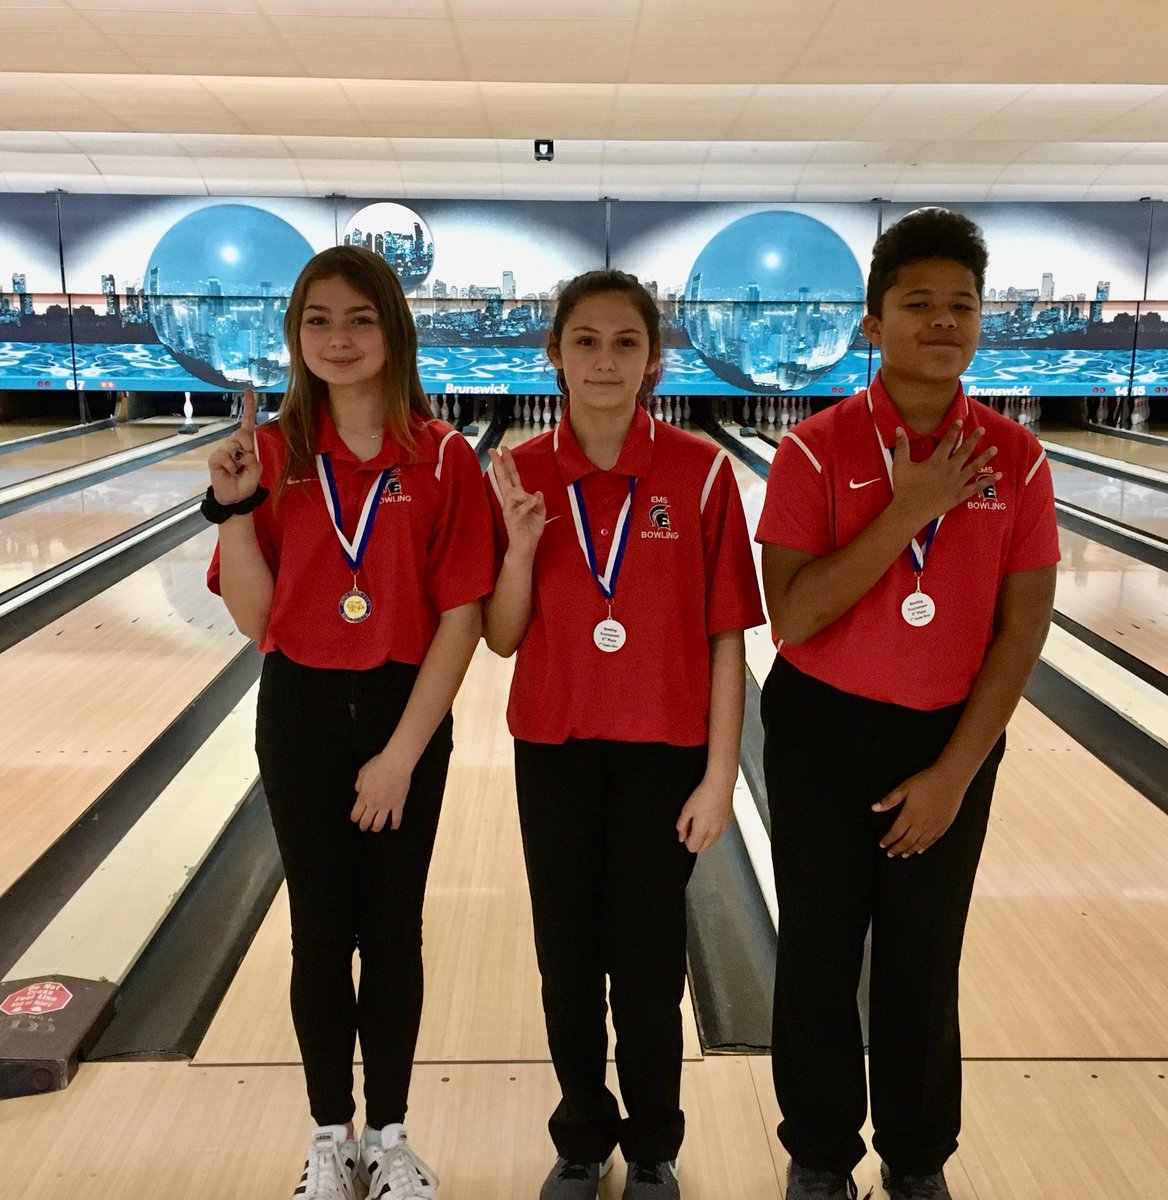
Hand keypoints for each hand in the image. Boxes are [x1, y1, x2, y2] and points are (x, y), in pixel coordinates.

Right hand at [207, 389, 261, 504]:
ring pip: (233, 445)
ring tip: (237, 470)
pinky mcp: (214, 458)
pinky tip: (230, 471)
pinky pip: (224, 456)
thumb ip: (252, 459)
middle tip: (246, 461)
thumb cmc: (246, 481)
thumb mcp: (256, 470)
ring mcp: (223, 450)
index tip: (248, 390)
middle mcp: (233, 443)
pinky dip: (231, 466)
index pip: (247, 422)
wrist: (236, 496)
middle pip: (241, 433)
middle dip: (247, 446)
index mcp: (246, 443)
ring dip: (239, 460)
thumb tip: (242, 452)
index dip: (248, 406)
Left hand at [351, 751, 412, 832]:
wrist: (395, 764)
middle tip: (364, 827)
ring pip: (379, 824)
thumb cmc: (379, 766)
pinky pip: (397, 819)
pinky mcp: (398, 804)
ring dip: (376, 828)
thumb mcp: (362, 773)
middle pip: (366, 822)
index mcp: (363, 797)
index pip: (355, 814)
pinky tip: (393, 827)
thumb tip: (359, 790)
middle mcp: (374, 804)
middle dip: (363, 826)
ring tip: (375, 828)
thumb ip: (359, 784)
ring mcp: (386, 806)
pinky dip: (395, 825)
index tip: (355, 819)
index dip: (354, 818)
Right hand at [488, 445, 545, 559]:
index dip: (508, 463)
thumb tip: (537, 493)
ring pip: (513, 492)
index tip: (504, 449)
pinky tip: (535, 502)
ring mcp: (509, 509)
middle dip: (500, 464)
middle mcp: (511, 501)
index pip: (512, 476)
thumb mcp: (540, 513)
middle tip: (494, 450)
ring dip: (525, 495)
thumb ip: (539, 502)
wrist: (526, 547)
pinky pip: (521, 507)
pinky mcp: (511, 518)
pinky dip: (529, 504)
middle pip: (504, 479)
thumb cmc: (531, 530)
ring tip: (534, 502)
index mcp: (519, 497)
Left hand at [676, 777, 732, 853]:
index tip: (686, 832)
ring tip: (702, 821)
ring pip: (711, 843)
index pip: (693, 848)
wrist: (720, 785)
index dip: (687, 841)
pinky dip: (713, 831)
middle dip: (696, 841)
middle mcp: (714, 833)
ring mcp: (723, 829)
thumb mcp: (686, 810)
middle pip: (702, 849)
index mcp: (702, 831)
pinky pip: (719, 834)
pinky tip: (710, 818)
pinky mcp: (728, 824)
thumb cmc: (703, 795)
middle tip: (693, 826)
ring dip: (705, 837)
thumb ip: (681, 826)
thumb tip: (681, 837)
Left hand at [872, 763, 966, 855]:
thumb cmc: (926, 782)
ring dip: (910, 850)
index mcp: (910, 815)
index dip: (888, 840)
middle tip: (890, 854)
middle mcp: (922, 824)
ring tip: (903, 855)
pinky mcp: (943, 826)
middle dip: (897, 849)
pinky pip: (932, 841)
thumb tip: (874, 808)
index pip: (896, 832)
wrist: (950, 780)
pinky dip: (924, 847)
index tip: (882, 844)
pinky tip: (920, 850)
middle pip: (907, 841)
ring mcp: (934, 826)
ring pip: (920, 844)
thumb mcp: (904, 787)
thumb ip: (889, 800)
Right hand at [889, 421, 998, 528]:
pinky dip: (988, 481)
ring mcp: (957, 482)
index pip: (948, 441)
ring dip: (985, 457)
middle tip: (982, 430)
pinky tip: (998, 476)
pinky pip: (976, 487)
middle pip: (965, 451)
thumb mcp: (900, 464)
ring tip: (994, 449)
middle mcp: (950, 469)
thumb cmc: (904, 488)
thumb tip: (899, 428)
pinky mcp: (959, 495)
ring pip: (974, 467)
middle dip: (974, 439)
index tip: (961, 421)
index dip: (954, 430)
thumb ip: (902, 445)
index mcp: (937, 460)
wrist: (910, 511)